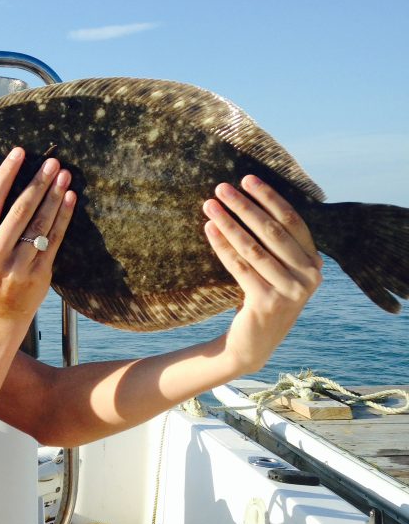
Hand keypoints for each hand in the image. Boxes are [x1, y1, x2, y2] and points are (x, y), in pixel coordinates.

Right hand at [0, 148, 75, 325]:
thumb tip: (16, 182)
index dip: (6, 174)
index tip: (19, 152)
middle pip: (20, 210)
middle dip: (38, 183)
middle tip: (52, 163)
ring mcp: (18, 266)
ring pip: (40, 224)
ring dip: (54, 197)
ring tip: (64, 176)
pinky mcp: (39, 274)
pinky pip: (55, 240)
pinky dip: (63, 218)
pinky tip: (69, 200)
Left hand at [203, 175, 322, 373]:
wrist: (253, 344)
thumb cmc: (263, 297)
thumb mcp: (278, 270)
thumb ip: (276, 242)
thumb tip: (249, 197)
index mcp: (315, 263)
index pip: (291, 221)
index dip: (269, 197)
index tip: (247, 179)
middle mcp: (309, 277)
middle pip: (271, 231)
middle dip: (245, 206)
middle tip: (222, 187)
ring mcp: (290, 292)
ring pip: (253, 248)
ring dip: (229, 222)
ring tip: (210, 205)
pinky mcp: (268, 303)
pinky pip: (240, 267)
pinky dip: (222, 246)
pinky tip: (208, 229)